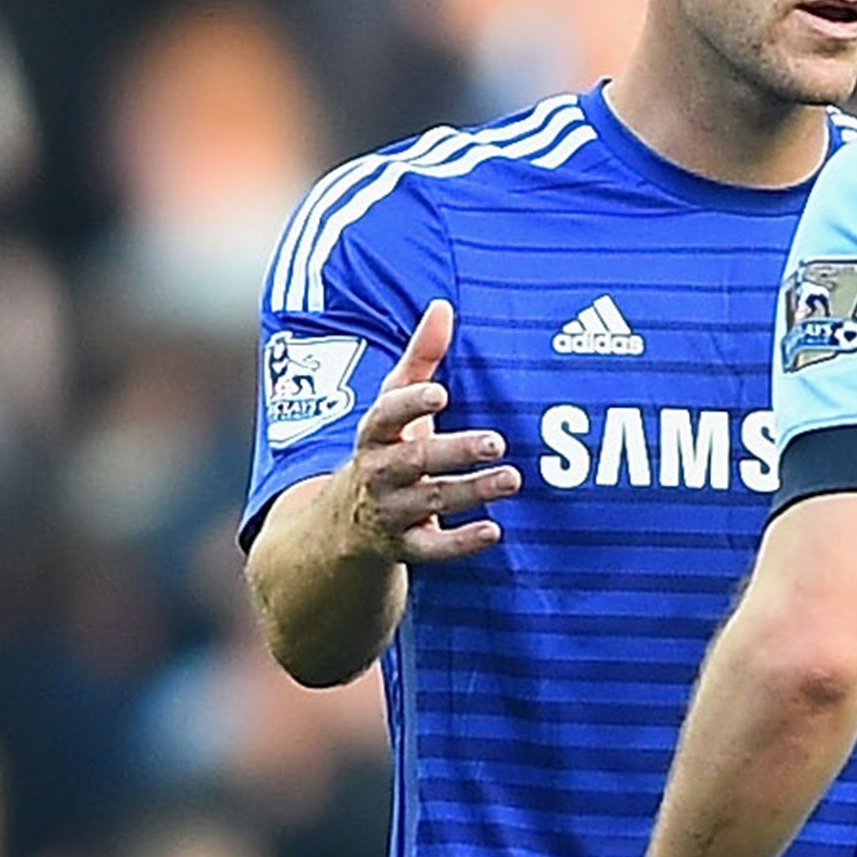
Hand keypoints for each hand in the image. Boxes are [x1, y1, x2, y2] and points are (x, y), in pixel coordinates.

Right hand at [342, 299, 519, 562]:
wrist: (344, 525)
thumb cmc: (385, 448)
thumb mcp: (393, 404)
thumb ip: (419, 359)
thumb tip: (443, 306)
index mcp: (373, 434)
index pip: (384, 416)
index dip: (409, 404)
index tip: (440, 393)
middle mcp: (378, 473)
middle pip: (413, 461)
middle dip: (454, 451)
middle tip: (497, 441)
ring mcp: (390, 512)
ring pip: (429, 503)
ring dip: (471, 492)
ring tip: (513, 479)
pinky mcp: (405, 547)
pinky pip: (431, 550)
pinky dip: (460, 543)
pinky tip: (495, 532)